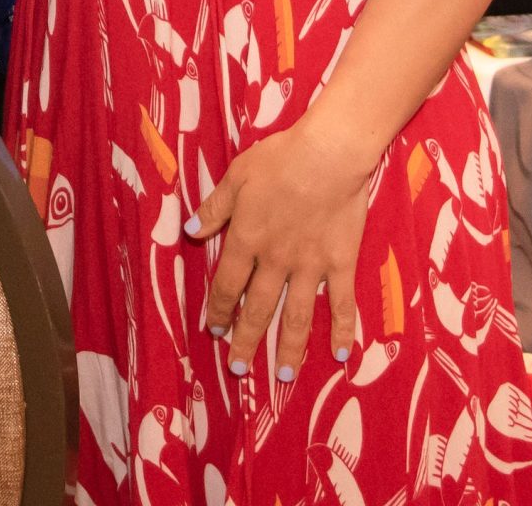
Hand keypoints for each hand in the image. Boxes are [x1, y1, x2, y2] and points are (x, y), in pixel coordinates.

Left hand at [187, 119, 374, 378]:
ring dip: (289, 348)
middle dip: (246, 341)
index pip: (226, 285)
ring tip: (284, 376)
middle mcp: (275, 261)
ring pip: (296, 317)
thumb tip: (190, 232)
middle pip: (257, 309)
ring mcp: (310, 267)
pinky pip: (341, 304)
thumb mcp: (236, 177)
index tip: (214, 329)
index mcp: (247, 240)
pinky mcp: (341, 264)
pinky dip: (342, 331)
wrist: (328, 155)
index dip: (218, 309)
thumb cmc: (279, 160)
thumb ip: (213, 209)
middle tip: (238, 368)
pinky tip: (342, 356)